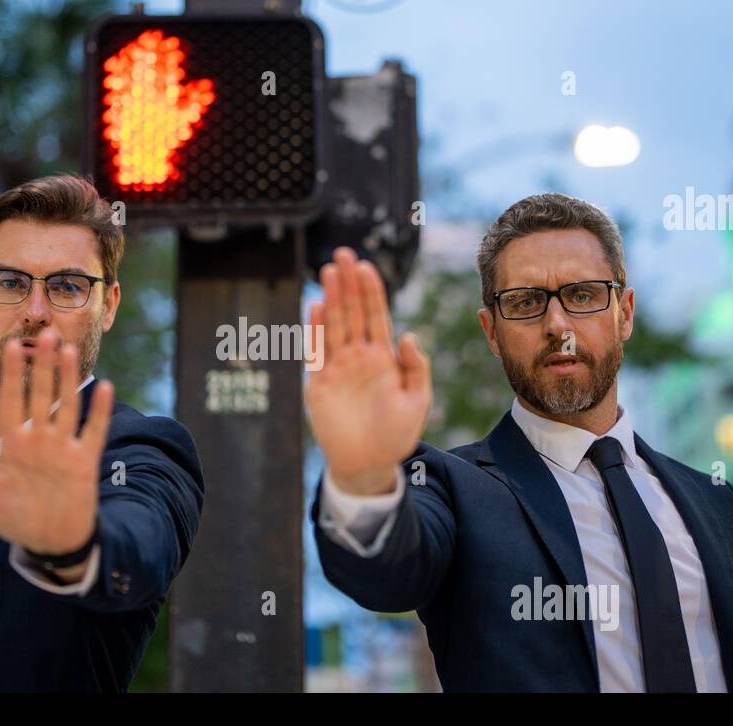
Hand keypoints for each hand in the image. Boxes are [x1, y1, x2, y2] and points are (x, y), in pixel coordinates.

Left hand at [0, 329, 114, 555]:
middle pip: (40, 395)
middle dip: (42, 366)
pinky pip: (93, 430)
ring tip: (68, 352)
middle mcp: (39, 440)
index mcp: (14, 444)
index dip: (12, 375)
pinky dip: (99, 410)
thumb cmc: (14, 519)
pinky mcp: (84, 460)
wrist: (49, 542)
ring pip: (66, 406)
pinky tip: (103, 386)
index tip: (11, 347)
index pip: (11, 401)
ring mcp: (62, 448)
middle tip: (45, 333)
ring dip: (67, 380)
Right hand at [305, 247, 430, 495]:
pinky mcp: (319, 384)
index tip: (366, 267)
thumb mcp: (417, 401)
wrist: (369, 464)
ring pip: (334, 325)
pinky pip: (316, 352)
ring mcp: (338, 369)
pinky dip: (315, 330)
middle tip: (343, 254)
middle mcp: (359, 358)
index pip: (376, 316)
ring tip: (330, 270)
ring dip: (332, 298)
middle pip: (352, 313)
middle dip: (348, 283)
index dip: (371, 292)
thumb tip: (410, 335)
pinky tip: (316, 306)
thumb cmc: (396, 434)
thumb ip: (416, 368)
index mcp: (383, 358)